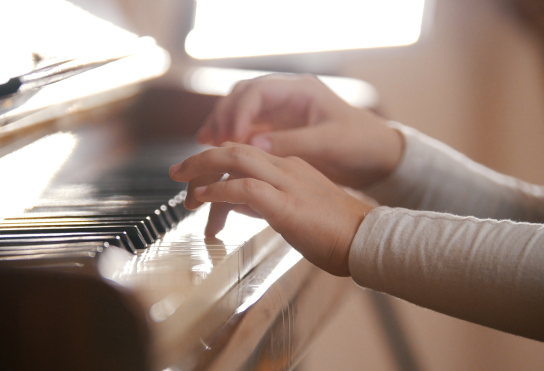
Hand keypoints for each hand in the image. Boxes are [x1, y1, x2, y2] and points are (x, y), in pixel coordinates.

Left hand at [169, 142, 373, 275]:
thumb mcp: (292, 210)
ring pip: (236, 159)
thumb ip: (262, 202)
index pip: (244, 154)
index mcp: (290, 166)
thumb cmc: (334, 231)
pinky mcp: (287, 205)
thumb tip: (232, 203)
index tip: (197, 180)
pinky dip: (220, 190)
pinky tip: (204, 198)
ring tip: (183, 184)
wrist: (366, 240)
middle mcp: (287, 168)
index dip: (215, 163)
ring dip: (203, 168)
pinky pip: (246, 189)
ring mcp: (288, 183)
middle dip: (201, 158)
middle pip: (235, 148)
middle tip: (177, 172)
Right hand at [197, 74, 403, 188]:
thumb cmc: (362, 144)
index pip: (258, 92)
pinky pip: (248, 128)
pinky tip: (220, 151)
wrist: (378, 157)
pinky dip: (232, 138)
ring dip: (222, 125)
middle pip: (242, 96)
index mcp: (301, 91)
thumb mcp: (330, 143)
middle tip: (208, 141)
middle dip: (223, 116)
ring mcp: (282, 112)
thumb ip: (293, 143)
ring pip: (241, 110)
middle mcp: (288, 96)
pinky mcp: (280, 129)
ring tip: (205, 145)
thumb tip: (255, 146)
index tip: (230, 138)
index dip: (239, 113)